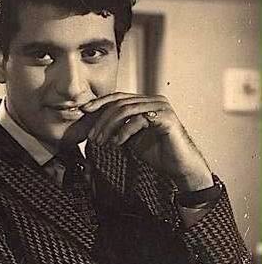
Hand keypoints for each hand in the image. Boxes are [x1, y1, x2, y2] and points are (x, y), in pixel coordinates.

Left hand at [81, 92, 213, 190]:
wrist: (180, 166)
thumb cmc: (158, 153)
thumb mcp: (132, 138)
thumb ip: (119, 128)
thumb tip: (96, 125)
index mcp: (146, 102)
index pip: (119, 97)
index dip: (100, 103)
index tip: (84, 111)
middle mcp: (155, 100)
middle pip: (120, 102)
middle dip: (102, 119)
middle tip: (92, 135)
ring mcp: (161, 107)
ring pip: (126, 110)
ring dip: (109, 126)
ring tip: (101, 141)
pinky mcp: (166, 118)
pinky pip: (138, 120)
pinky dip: (124, 132)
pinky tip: (116, 143)